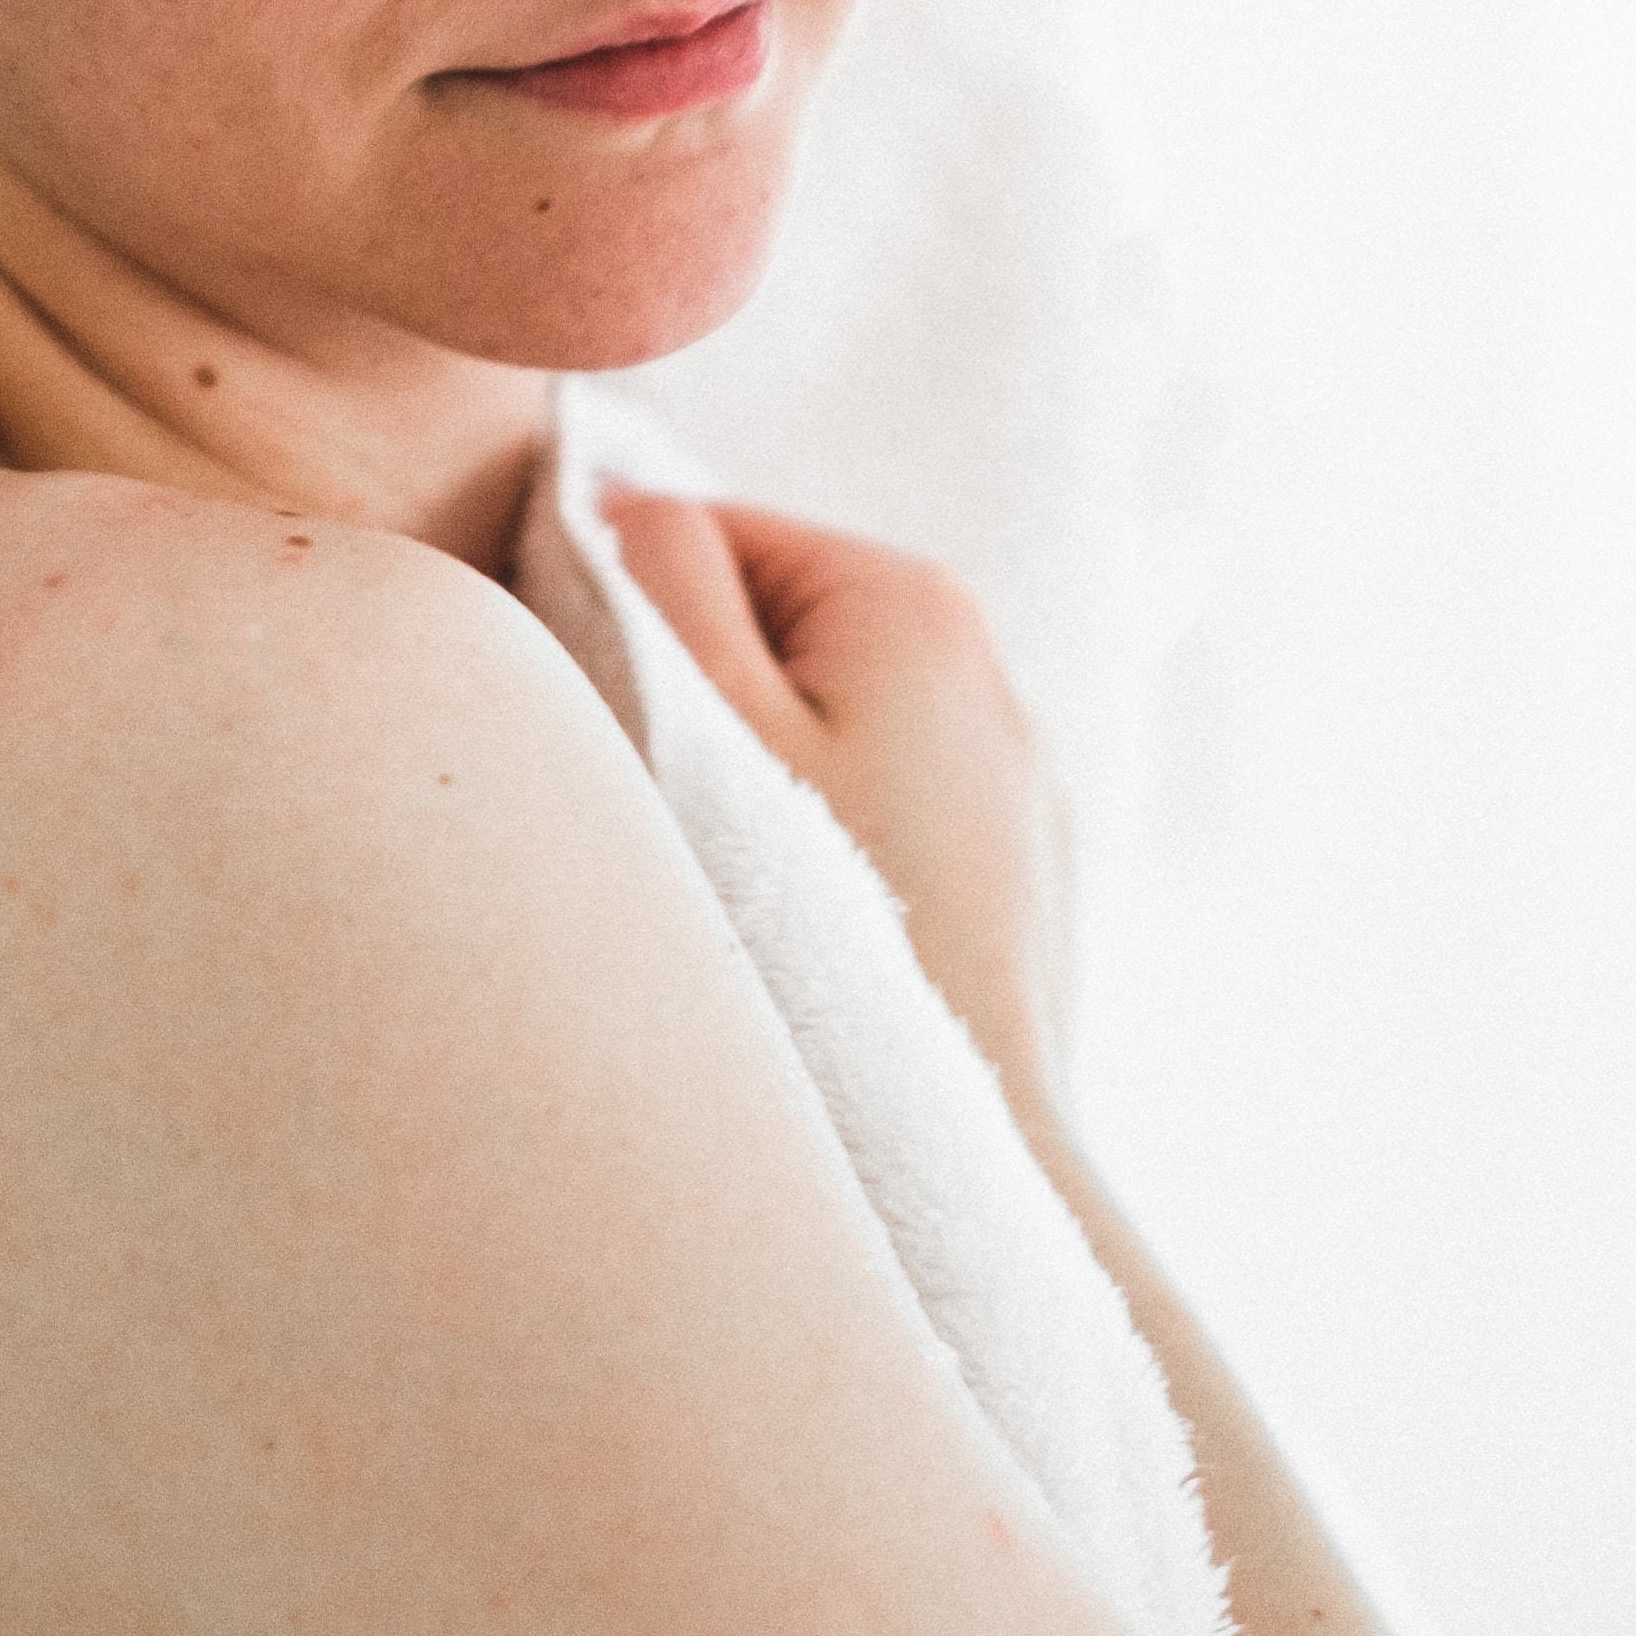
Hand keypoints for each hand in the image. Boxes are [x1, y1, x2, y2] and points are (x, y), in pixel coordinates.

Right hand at [598, 491, 1076, 1134]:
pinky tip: (815, 939)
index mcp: (911, 601)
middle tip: (676, 819)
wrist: (953, 1150)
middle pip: (777, 630)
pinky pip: (888, 816)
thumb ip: (654, 570)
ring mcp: (1017, 782)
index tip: (615, 723)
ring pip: (832, 730)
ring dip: (766, 783)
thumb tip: (622, 485)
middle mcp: (990, 669)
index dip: (630, 615)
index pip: (712, 533)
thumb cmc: (815, 931)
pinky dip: (835, 850)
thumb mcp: (696, 720)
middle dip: (706, 702)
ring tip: (746, 893)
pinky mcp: (1021, 881)